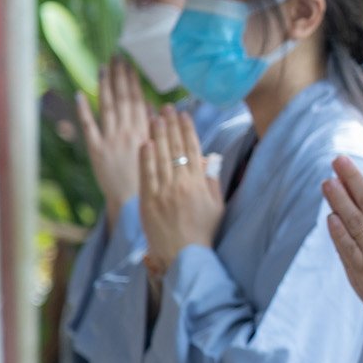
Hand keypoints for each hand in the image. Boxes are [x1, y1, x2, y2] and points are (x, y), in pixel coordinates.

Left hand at [76, 59, 149, 216]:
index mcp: (145, 132)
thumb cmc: (151, 180)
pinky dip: (84, 110)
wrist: (132, 202)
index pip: (138, 100)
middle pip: (123, 98)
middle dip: (119, 76)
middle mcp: (127, 132)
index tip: (129, 64)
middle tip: (116, 57)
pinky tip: (80, 94)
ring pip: (108, 107)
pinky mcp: (96, 150)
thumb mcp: (161, 152)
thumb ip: (156, 129)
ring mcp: (110, 140)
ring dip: (104, 85)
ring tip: (103, 67)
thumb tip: (155, 107)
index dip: (133, 81)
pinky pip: (89, 127)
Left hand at [139, 109, 224, 272]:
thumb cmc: (203, 232)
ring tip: (154, 116)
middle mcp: (181, 184)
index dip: (187, 130)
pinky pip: (146, 174)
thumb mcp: (217, 206)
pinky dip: (145, 157)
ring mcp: (163, 192)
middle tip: (166, 107)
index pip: (192, 149)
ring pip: (160, 157)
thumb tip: (211, 159)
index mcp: (199, 184)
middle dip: (170, 126)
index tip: (183, 115)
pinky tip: (145, 142)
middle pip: (175, 148)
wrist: (183, 255)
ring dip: (157, 135)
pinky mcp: (148, 200)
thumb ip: (213, 181)